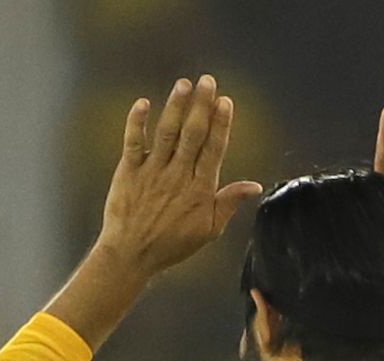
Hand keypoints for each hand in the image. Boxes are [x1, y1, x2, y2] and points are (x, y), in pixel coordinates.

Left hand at [97, 75, 262, 280]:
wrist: (130, 256)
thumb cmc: (171, 245)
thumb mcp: (208, 231)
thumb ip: (229, 204)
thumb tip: (254, 187)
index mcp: (199, 190)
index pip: (214, 149)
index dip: (221, 124)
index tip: (225, 101)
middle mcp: (177, 176)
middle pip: (193, 134)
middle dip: (202, 105)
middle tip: (208, 81)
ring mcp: (152, 172)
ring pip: (167, 132)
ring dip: (176, 106)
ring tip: (184, 84)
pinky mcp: (129, 172)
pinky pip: (133, 142)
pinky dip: (137, 122)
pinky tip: (143, 103)